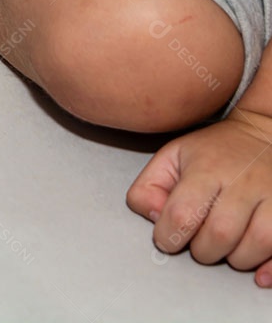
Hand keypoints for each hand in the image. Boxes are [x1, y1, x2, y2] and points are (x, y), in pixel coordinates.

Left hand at [127, 107, 271, 286]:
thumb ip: (148, 189)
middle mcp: (244, 182)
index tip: (167, 237)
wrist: (260, 136)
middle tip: (199, 240)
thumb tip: (156, 219)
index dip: (168, 236)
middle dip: (203, 250)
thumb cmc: (212, 153)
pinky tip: (258, 272)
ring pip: (257, 245)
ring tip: (227, 245)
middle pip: (220, 234)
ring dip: (236, 258)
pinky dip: (271, 268)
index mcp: (207, 169)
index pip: (183, 214)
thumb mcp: (169, 158)